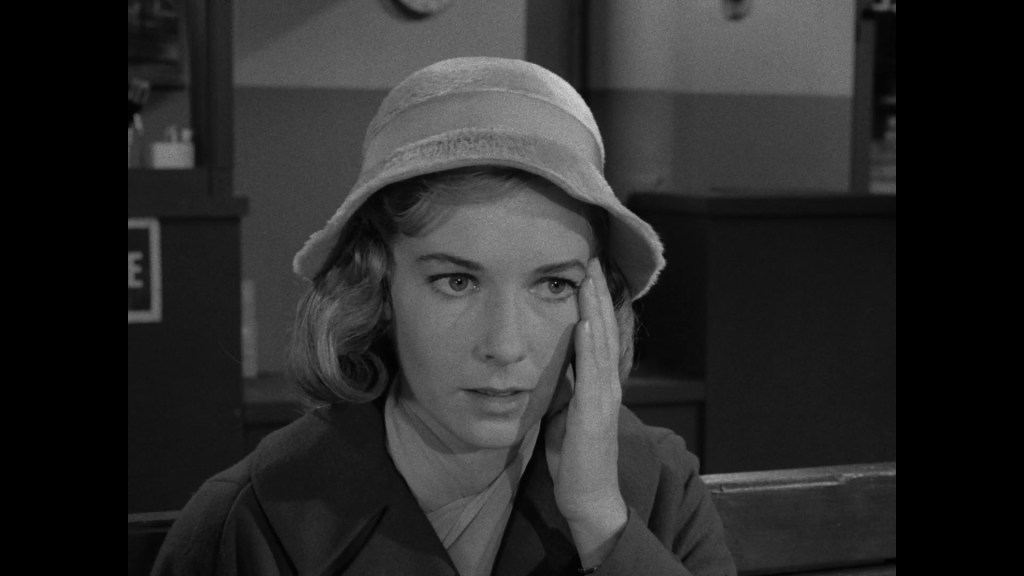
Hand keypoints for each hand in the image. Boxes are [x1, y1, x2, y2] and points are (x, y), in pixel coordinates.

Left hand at [545, 257, 627, 567]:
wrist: (588, 497)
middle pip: (605, 329)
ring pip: (603, 343)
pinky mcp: (595, 415)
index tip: (586, 270)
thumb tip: (551, 361)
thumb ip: (563, 384)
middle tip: (591, 258)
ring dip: (596, 308)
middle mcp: (607, 385)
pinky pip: (593, 373)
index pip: (599, 333)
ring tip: (589, 277)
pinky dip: (591, 346)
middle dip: (598, 293)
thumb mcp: (564, 411)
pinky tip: (586, 322)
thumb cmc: (574, 457)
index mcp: (599, 383)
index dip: (594, 301)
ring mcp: (604, 398)